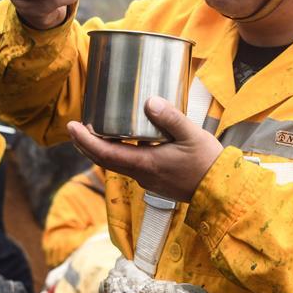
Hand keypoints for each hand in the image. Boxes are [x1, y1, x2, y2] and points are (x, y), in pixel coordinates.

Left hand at [67, 96, 222, 201]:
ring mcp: (148, 180)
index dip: (84, 140)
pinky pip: (130, 166)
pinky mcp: (156, 180)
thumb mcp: (191, 135)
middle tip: (74, 128)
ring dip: (101, 150)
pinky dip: (118, 154)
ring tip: (93, 133)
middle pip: (104, 160)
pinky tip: (124, 142)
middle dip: (86, 145)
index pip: (105, 153)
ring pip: (116, 164)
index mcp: (145, 163)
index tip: (72, 127)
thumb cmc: (207, 163)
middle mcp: (142, 175)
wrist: (220, 190)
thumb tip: (149, 101)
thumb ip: (169, 117)